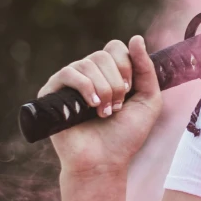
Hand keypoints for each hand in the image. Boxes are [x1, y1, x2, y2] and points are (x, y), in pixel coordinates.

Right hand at [38, 34, 161, 174]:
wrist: (104, 162)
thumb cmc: (125, 135)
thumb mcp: (148, 100)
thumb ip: (146, 69)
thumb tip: (136, 38)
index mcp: (108, 74)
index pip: (115, 48)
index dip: (126, 65)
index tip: (130, 91)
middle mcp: (87, 74)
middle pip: (103, 54)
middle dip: (116, 81)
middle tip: (117, 107)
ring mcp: (69, 83)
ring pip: (88, 63)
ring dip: (104, 89)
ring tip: (104, 112)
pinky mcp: (52, 93)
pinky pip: (69, 73)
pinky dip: (85, 86)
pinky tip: (91, 105)